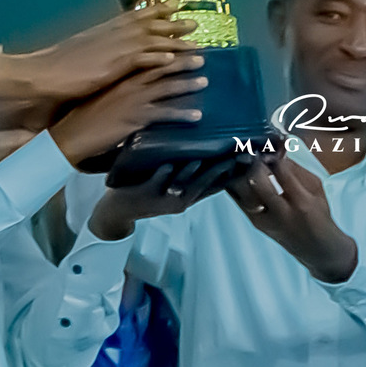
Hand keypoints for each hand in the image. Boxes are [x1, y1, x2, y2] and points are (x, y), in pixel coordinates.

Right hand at [0, 9, 193, 120]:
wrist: (41, 74)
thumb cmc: (54, 67)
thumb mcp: (78, 50)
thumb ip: (93, 47)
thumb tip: (100, 47)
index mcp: (103, 31)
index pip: (133, 16)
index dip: (155, 10)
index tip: (172, 5)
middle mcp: (112, 35)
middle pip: (149, 24)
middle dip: (173, 22)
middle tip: (194, 21)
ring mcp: (113, 49)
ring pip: (152, 42)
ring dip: (175, 42)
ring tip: (196, 46)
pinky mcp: (112, 66)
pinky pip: (140, 60)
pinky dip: (157, 57)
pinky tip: (172, 60)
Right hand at [50, 58, 209, 167]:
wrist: (71, 133)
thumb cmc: (80, 114)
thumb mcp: (98, 92)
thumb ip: (115, 85)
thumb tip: (125, 85)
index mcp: (119, 73)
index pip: (147, 56)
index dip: (166, 49)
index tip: (181, 44)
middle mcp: (129, 81)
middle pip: (162, 66)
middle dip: (183, 60)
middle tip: (202, 56)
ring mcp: (134, 98)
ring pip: (167, 86)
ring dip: (188, 83)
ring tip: (204, 80)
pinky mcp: (137, 116)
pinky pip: (165, 113)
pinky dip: (182, 114)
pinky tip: (196, 115)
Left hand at [89, 158, 237, 237]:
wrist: (117, 212)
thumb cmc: (147, 194)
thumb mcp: (173, 189)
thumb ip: (190, 175)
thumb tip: (208, 154)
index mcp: (189, 197)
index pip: (216, 186)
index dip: (232, 174)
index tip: (248, 160)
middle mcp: (180, 200)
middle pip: (203, 185)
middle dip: (219, 170)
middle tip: (234, 154)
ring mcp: (162, 198)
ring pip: (180, 185)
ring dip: (190, 173)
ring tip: (200, 158)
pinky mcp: (144, 195)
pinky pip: (154, 183)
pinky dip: (160, 175)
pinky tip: (166, 165)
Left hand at [225, 155, 357, 282]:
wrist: (318, 250)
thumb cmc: (320, 214)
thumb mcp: (316, 189)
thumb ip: (296, 169)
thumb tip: (276, 148)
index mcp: (302, 202)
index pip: (282, 171)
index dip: (273, 152)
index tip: (269, 140)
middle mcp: (281, 213)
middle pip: (256, 182)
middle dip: (252, 160)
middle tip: (250, 146)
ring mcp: (265, 220)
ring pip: (242, 192)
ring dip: (239, 170)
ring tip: (240, 154)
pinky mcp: (255, 223)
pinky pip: (238, 200)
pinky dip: (233, 182)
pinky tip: (233, 169)